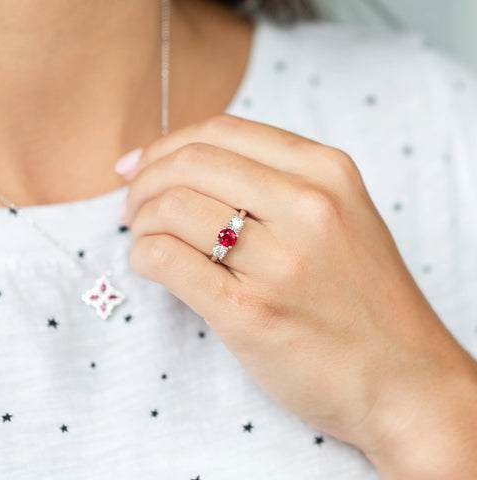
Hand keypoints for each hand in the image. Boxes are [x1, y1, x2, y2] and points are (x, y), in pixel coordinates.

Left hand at [117, 114, 476, 477]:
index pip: (222, 131)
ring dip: (141, 220)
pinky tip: (151, 265)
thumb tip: (192, 166)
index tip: (141, 166)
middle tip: (132, 205)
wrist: (404, 381)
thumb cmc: (367, 300)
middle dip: (144, 179)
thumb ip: (278, 184)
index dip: (167, 144)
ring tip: (143, 238)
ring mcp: (280, 261)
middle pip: (191, 162)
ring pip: (172, 208)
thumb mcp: (342, 217)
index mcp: (328, 173)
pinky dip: (144, 255)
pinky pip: (168, 260)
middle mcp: (308, 207)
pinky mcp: (251, 313)